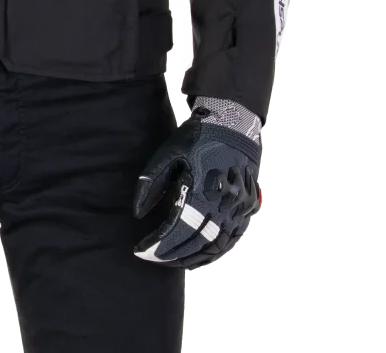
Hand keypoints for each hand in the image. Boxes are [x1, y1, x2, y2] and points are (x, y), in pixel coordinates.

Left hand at [132, 107, 260, 269]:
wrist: (233, 125)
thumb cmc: (196, 138)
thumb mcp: (168, 154)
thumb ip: (150, 183)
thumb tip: (138, 214)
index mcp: (202, 190)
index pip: (177, 230)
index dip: (157, 245)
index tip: (141, 250)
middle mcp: (225, 204)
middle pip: (195, 242)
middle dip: (170, 255)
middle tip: (151, 257)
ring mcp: (240, 209)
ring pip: (215, 247)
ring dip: (191, 258)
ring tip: (170, 260)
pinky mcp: (248, 209)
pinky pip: (230, 240)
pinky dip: (212, 252)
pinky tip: (196, 255)